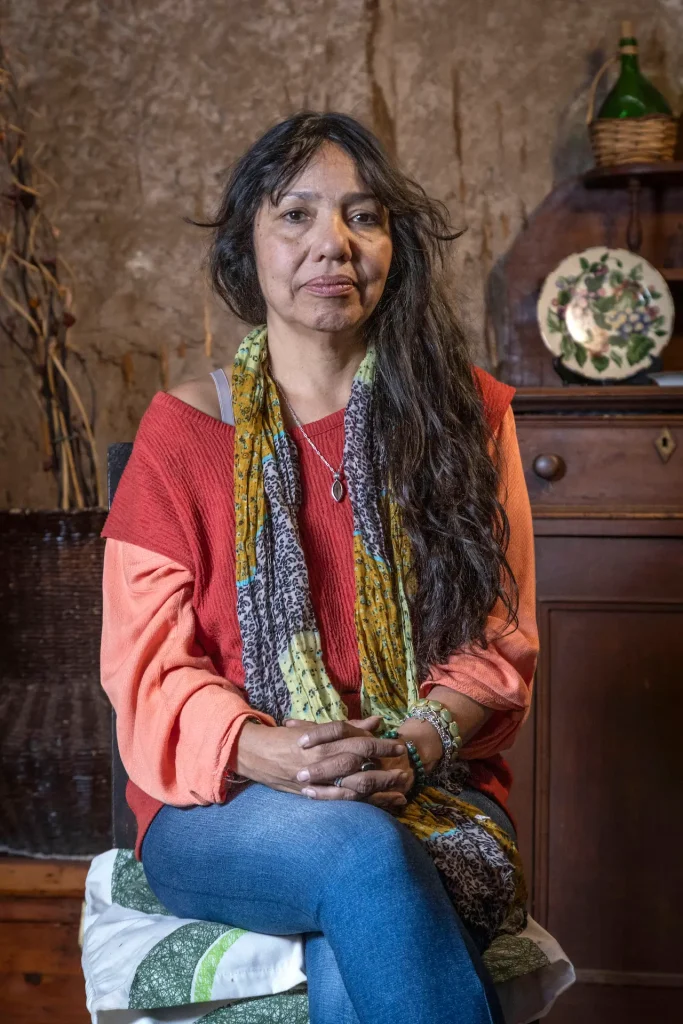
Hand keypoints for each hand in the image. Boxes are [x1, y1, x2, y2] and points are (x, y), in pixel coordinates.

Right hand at [235, 715, 407, 804]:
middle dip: (385, 768)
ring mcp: (319, 780)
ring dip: (380, 789)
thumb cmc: (289, 739)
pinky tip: (381, 807)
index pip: (358, 740)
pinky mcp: (314, 796)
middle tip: (405, 771)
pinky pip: (343, 802)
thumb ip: (349, 727)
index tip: (399, 745)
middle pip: (361, 764)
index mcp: (325, 740)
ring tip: (400, 792)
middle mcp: (324, 759)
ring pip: (355, 787)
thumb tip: (376, 721)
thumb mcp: (319, 729)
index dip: (380, 743)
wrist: (258, 754)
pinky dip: (364, 805)